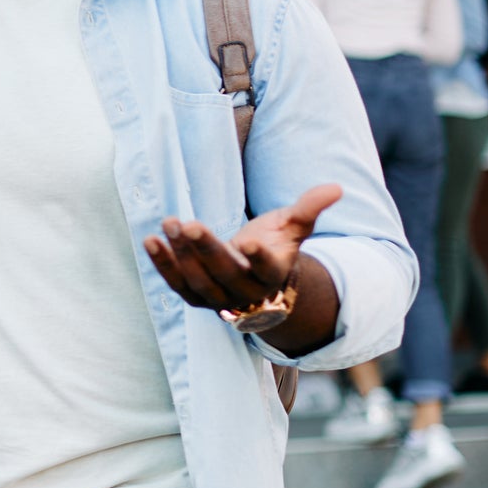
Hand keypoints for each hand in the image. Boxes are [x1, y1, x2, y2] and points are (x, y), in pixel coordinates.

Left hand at [143, 183, 342, 317]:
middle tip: (189, 224)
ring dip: (181, 254)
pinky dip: (163, 265)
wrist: (257, 280)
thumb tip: (336, 187)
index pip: (267, 268)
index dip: (258, 256)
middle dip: (206, 249)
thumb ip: (309, 208)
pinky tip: (151, 241)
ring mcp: (220, 299)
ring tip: (169, 223)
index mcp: (274, 273)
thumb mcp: (293, 226)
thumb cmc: (275, 245)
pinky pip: (178, 285)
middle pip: (226, 273)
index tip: (248, 241)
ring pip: (199, 281)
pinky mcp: (196, 299)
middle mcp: (248, 292)